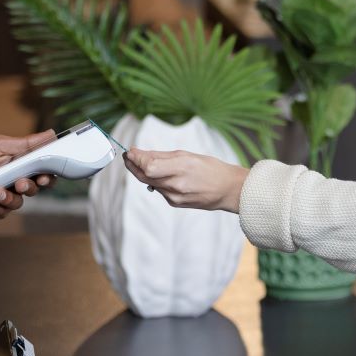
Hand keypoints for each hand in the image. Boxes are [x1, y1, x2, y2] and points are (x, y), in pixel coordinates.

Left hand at [0, 130, 56, 220]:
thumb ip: (25, 143)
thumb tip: (51, 134)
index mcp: (17, 165)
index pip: (41, 173)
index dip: (47, 176)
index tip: (44, 176)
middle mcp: (12, 182)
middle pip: (33, 190)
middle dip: (29, 187)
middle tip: (19, 183)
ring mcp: (1, 197)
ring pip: (18, 203)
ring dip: (9, 199)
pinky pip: (1, 214)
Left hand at [123, 147, 248, 212]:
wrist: (228, 190)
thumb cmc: (210, 169)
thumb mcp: (187, 155)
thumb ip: (161, 156)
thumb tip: (139, 153)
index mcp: (182, 168)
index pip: (148, 166)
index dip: (136, 159)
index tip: (130, 151)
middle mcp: (176, 185)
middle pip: (144, 176)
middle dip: (133, 165)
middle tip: (128, 156)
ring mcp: (175, 197)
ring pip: (149, 183)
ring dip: (141, 172)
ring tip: (140, 162)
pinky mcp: (174, 203)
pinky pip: (158, 190)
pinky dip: (154, 181)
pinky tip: (158, 174)